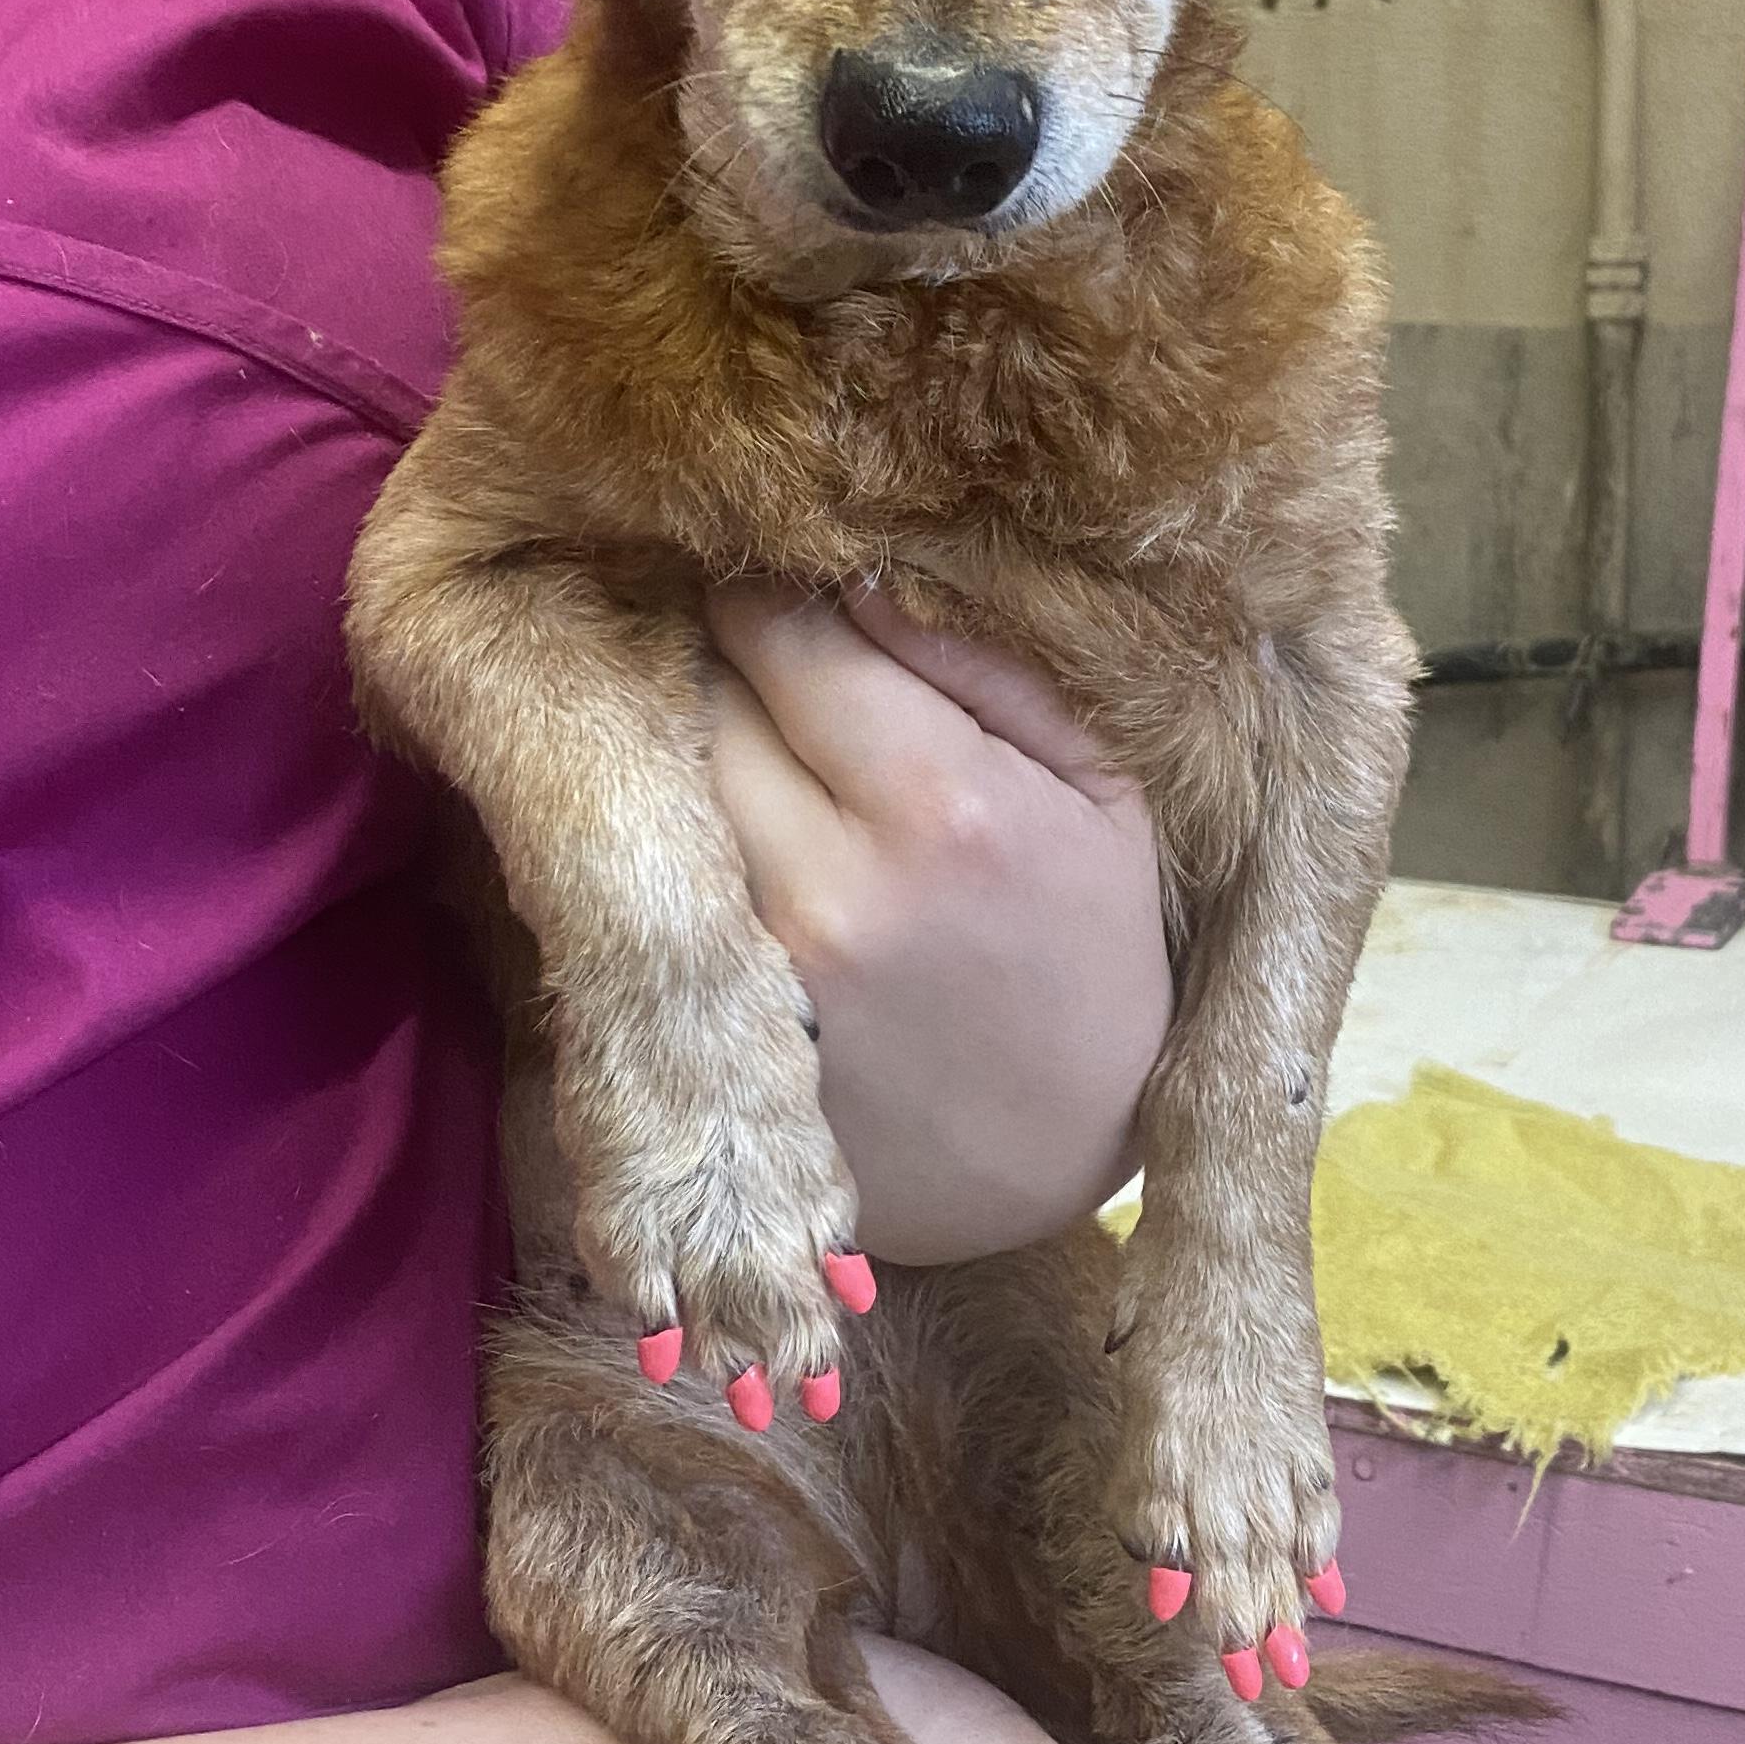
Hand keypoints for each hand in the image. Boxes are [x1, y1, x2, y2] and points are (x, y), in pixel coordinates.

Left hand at [701, 581, 1171, 1263]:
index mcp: (937, 805)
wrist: (1055, 1170)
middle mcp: (823, 884)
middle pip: (694, 702)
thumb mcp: (1098, 797)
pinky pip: (646, 894)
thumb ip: (981, 671)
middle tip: (755, 674)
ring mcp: (750, 970)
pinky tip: (726, 854)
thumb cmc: (1093, 956)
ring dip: (683, 756)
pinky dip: (670, 855)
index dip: (764, 596)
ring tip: (741, 758)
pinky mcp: (705, 1034)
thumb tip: (854, 574)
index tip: (776, 594)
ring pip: (654, 795)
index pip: (775, 631)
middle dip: (717, 670)